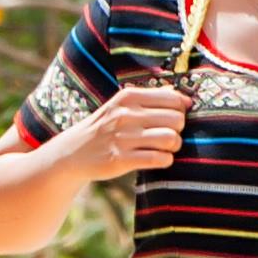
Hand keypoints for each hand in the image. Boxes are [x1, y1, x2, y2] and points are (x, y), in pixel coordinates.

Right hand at [64, 77, 188, 182]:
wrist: (73, 152)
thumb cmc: (106, 127)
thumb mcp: (122, 105)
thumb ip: (152, 98)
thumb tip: (184, 99)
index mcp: (128, 97)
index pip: (174, 100)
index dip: (180, 111)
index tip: (172, 119)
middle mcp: (126, 115)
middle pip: (176, 119)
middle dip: (178, 130)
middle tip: (169, 135)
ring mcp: (123, 138)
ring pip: (171, 139)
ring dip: (174, 146)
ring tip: (166, 148)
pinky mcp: (121, 160)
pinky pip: (159, 159)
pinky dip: (165, 160)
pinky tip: (158, 159)